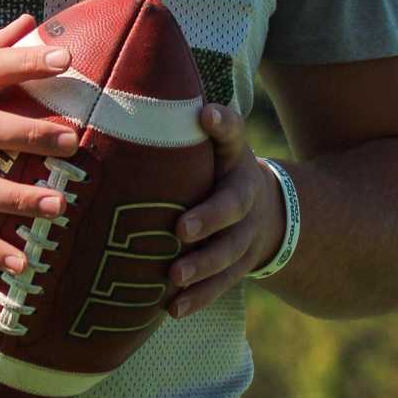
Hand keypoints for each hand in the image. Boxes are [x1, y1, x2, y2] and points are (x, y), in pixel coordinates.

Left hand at [167, 105, 285, 319]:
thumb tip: (129, 87)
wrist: (268, 212)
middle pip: (231, 207)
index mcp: (235, 159)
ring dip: (201, 268)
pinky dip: (198, 299)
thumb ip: (183, 124)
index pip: (233, 135)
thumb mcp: (213, 144)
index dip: (223, 124)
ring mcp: (243, 236)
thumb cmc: (217, 170)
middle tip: (181, 228)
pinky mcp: (237, 267)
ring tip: (174, 278)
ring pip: (227, 255)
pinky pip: (220, 285)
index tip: (206, 114)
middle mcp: (244, 197)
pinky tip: (172, 310)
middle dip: (209, 219)